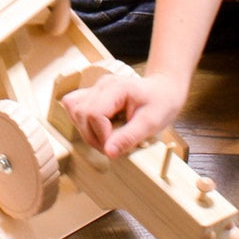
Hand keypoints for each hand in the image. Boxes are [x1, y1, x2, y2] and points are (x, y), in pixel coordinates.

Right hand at [60, 71, 185, 158]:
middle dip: (94, 137)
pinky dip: (83, 123)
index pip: (94, 113)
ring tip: (107, 138)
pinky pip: (75, 107)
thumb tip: (108, 153)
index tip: (117, 146)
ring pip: (74, 110)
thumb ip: (128, 137)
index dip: (102, 135)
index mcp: (116, 87)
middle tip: (114, 147)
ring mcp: (95, 88)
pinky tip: (99, 129)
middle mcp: (101, 85)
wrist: (164, 90)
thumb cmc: (161, 103)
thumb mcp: (151, 123)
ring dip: (86, 131)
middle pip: (81, 114)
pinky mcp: (93, 95)